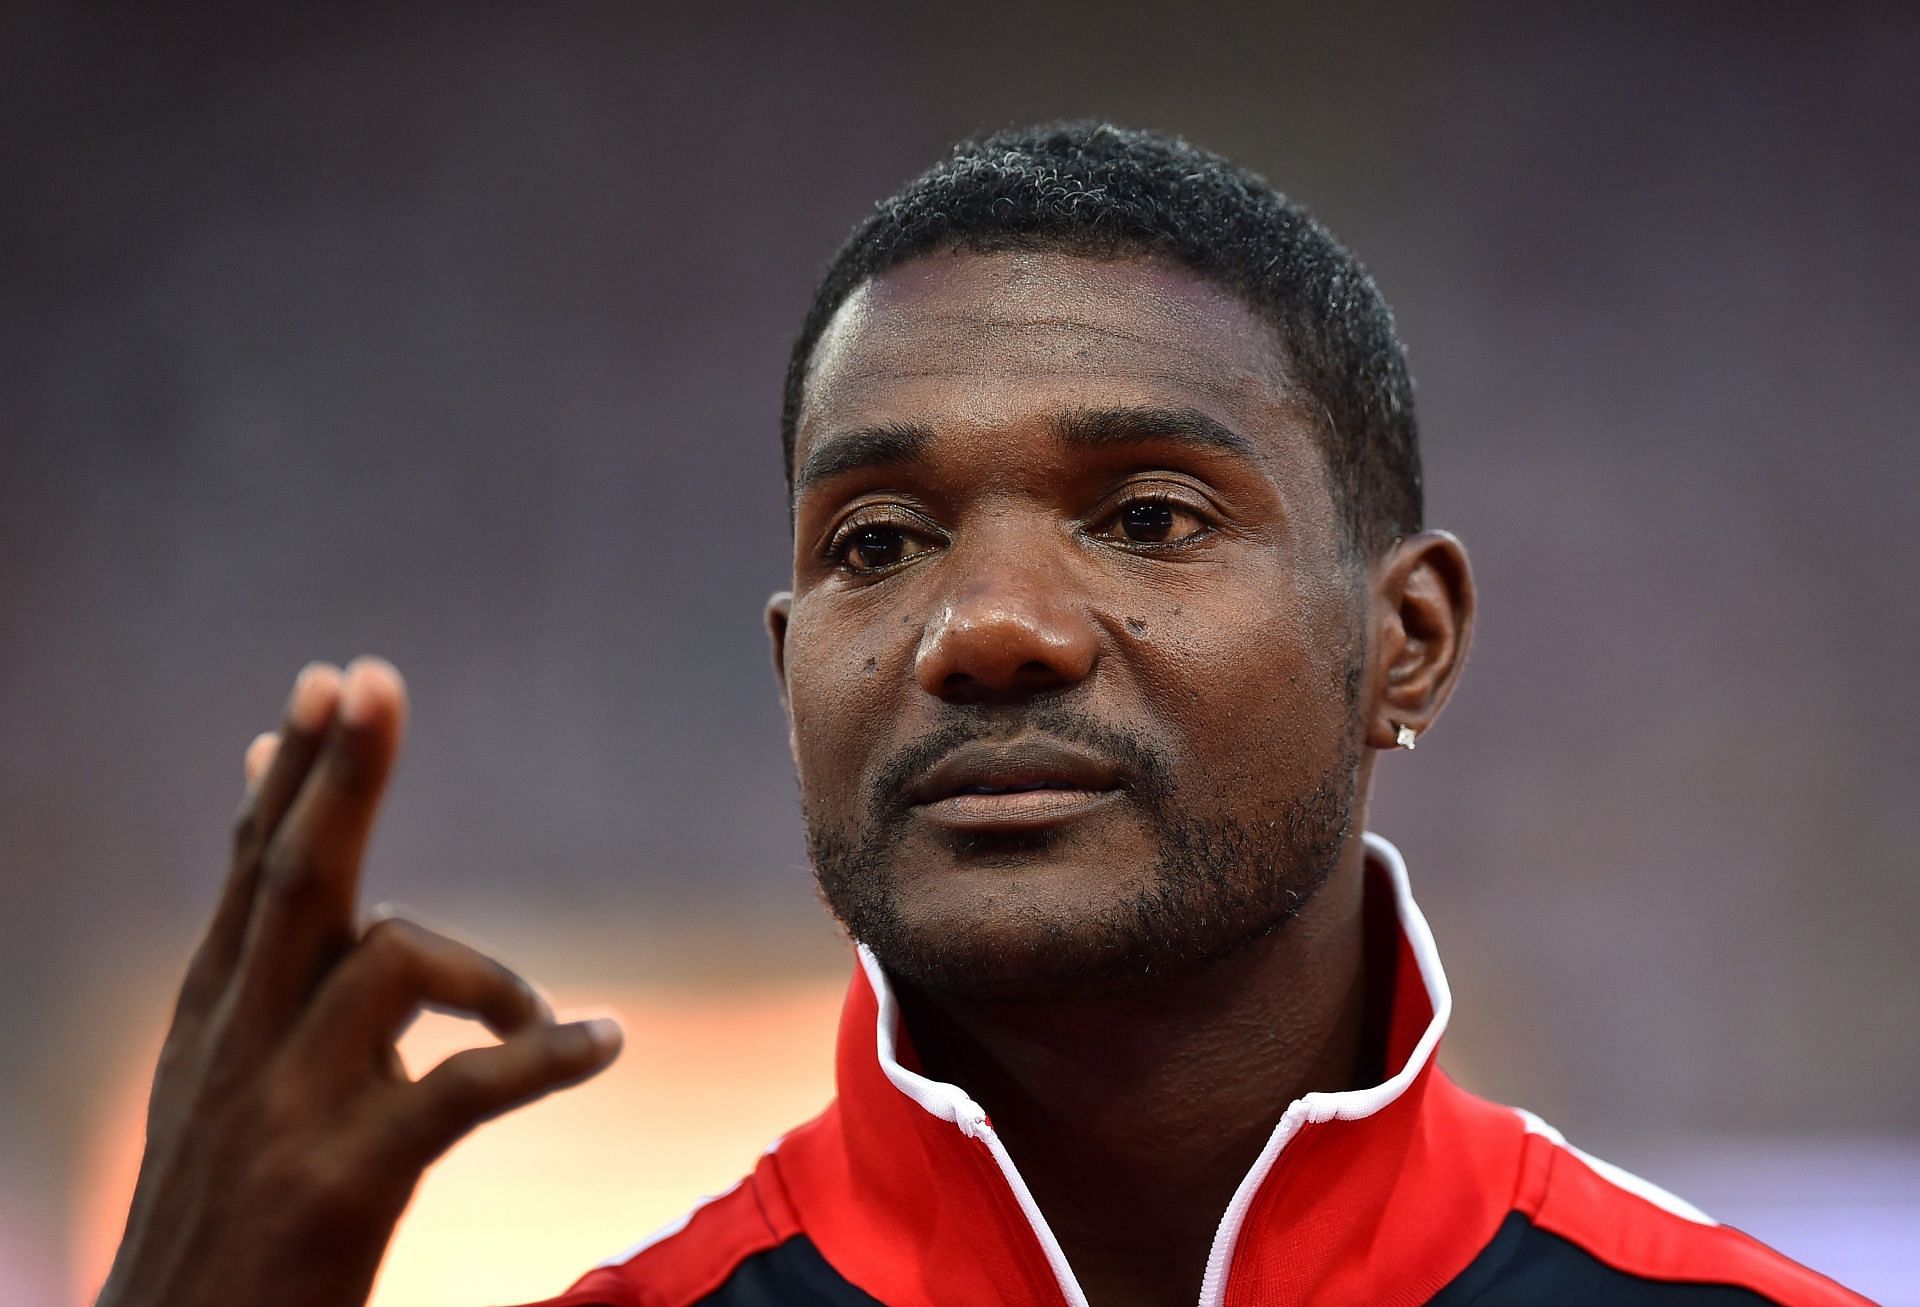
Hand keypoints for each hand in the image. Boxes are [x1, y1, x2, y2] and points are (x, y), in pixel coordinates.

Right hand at [97, 658, 622, 1306]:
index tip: (326, 684)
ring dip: (489, 974)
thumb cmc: (222, 1210)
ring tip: (539, 1020)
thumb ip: (273, 984)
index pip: (255, 871)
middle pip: (298, 876)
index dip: (290, 777)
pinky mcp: (345, 1179)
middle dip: (338, 774)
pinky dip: (546, 1056)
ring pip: (391, 958)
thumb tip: (330, 888)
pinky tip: (602, 1041)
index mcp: (216, 1015)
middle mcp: (240, 1043)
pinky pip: (465, 1087)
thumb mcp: (221, 1083)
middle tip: (372, 677)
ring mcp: (288, 1108)